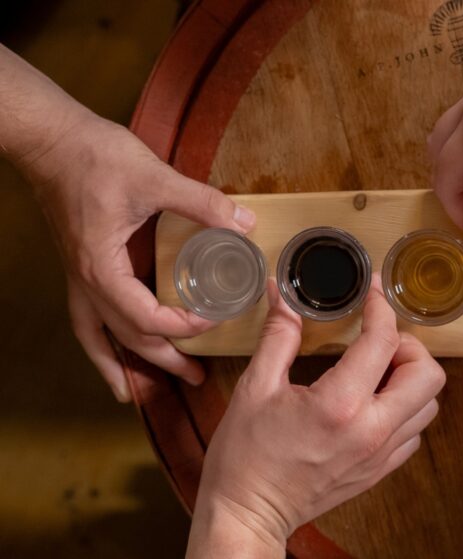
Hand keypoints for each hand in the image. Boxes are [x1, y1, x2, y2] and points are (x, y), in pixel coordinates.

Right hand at [22, 113, 254, 400]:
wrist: (51, 139)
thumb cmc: (94, 156)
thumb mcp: (154, 177)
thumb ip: (201, 201)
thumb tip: (244, 220)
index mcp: (102, 267)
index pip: (144, 317)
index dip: (181, 328)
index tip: (213, 321)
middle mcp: (86, 281)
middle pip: (125, 336)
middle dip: (163, 361)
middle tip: (198, 378)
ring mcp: (79, 277)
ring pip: (100, 336)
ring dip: (128, 364)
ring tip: (149, 391)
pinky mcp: (81, 266)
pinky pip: (87, 319)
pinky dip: (100, 345)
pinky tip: (111, 359)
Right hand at [186, 277, 444, 556]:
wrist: (248, 514)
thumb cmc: (245, 456)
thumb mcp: (255, 388)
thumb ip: (278, 335)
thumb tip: (282, 292)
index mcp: (340, 405)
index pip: (383, 341)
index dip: (381, 308)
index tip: (371, 295)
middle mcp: (371, 430)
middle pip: (428, 373)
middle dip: (408, 346)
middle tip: (379, 340)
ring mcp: (380, 454)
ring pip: (428, 404)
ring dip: (411, 379)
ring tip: (377, 370)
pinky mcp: (380, 470)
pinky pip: (414, 432)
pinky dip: (404, 410)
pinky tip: (373, 402)